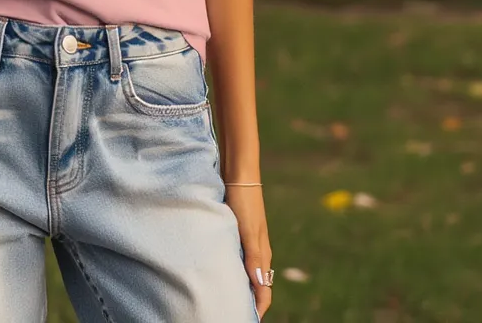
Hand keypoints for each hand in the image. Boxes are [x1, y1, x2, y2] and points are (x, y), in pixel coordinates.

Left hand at [224, 184, 272, 319]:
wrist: (238, 174)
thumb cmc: (244, 201)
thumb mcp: (248, 229)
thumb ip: (253, 255)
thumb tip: (258, 284)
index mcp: (263, 254)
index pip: (264, 291)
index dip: (257, 309)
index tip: (245, 319)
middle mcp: (256, 252)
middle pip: (256, 286)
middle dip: (247, 301)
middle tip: (229, 312)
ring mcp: (247, 243)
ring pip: (245, 273)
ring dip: (238, 286)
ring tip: (222, 298)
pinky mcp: (236, 234)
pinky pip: (236, 259)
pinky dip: (230, 270)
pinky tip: (217, 272)